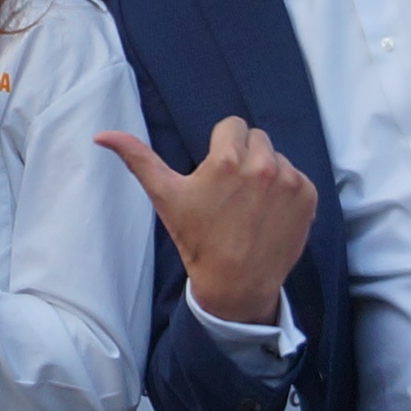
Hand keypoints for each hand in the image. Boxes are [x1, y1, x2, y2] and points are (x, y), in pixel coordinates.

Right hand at [97, 120, 317, 329]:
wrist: (236, 284)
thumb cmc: (198, 240)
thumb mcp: (165, 197)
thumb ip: (138, 159)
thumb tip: (102, 136)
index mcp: (228, 159)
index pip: (231, 126)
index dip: (221, 149)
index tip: (216, 175)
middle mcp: (263, 165)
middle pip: (256, 139)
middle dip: (244, 157)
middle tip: (231, 192)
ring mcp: (289, 181)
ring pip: (277, 157)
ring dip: (266, 173)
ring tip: (250, 205)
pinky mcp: (308, 197)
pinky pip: (297, 176)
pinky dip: (286, 191)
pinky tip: (269, 213)